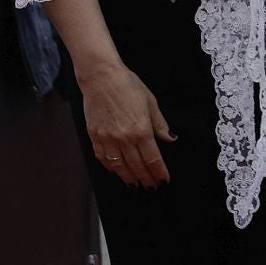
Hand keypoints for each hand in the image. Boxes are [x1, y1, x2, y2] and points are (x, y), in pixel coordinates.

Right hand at [78, 64, 174, 187]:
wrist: (101, 77)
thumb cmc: (127, 85)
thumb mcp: (150, 102)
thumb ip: (160, 124)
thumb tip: (170, 139)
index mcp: (141, 130)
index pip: (153, 159)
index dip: (159, 173)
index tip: (163, 180)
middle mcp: (124, 138)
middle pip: (137, 167)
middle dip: (146, 179)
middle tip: (151, 187)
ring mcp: (108, 139)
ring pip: (119, 167)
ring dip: (128, 178)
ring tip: (135, 185)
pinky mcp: (95, 136)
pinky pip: (103, 158)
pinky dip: (111, 168)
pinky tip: (116, 172)